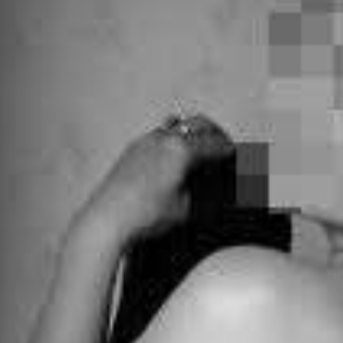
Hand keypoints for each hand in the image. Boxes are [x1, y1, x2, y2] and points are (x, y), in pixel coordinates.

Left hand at [75, 113, 233, 246]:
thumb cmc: (143, 213)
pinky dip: (173, 140)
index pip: (214, 144)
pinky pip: (159, 136)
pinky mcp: (132, 150)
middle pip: (196, 123)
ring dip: (191, 131)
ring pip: (175, 125)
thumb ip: (198, 192)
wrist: (109, 218)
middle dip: (213, 131)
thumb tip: (201, 187)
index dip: (228, 149)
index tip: (233, 152)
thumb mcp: (185, 208)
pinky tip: (173, 156)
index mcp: (181, 150)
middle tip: (222, 142)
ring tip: (198, 145)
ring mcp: (145, 141)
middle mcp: (162, 139)